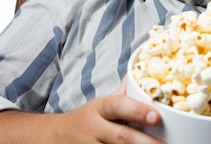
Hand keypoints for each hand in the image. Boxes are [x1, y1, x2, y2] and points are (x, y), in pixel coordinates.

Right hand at [0, 77, 164, 143]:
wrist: (54, 137)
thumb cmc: (89, 118)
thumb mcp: (102, 103)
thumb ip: (123, 93)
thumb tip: (142, 74)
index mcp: (101, 108)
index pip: (119, 106)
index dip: (138, 111)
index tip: (157, 117)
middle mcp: (94, 128)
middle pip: (123, 137)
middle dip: (147, 143)